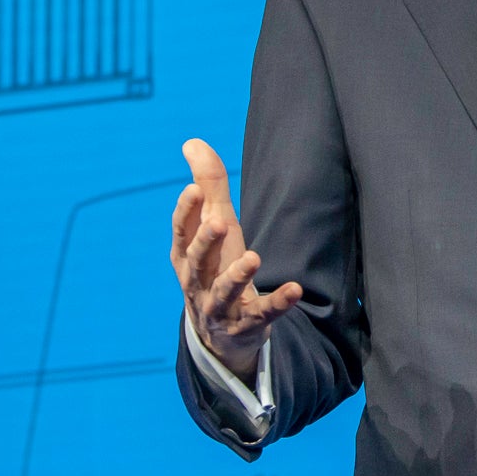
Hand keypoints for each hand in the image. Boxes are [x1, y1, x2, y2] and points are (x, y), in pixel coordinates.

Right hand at [170, 138, 300, 379]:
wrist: (219, 333)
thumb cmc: (214, 266)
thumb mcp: (212, 227)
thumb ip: (207, 186)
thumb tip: (192, 142)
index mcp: (186, 257)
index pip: (181, 233)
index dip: (186, 212)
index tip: (193, 189)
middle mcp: (198, 282)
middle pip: (198, 262)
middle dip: (206, 243)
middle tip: (219, 222)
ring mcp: (220, 307)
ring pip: (224, 292)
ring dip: (237, 276)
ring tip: (253, 258)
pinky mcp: (247, 324)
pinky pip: (262, 315)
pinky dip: (277, 303)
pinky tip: (294, 290)